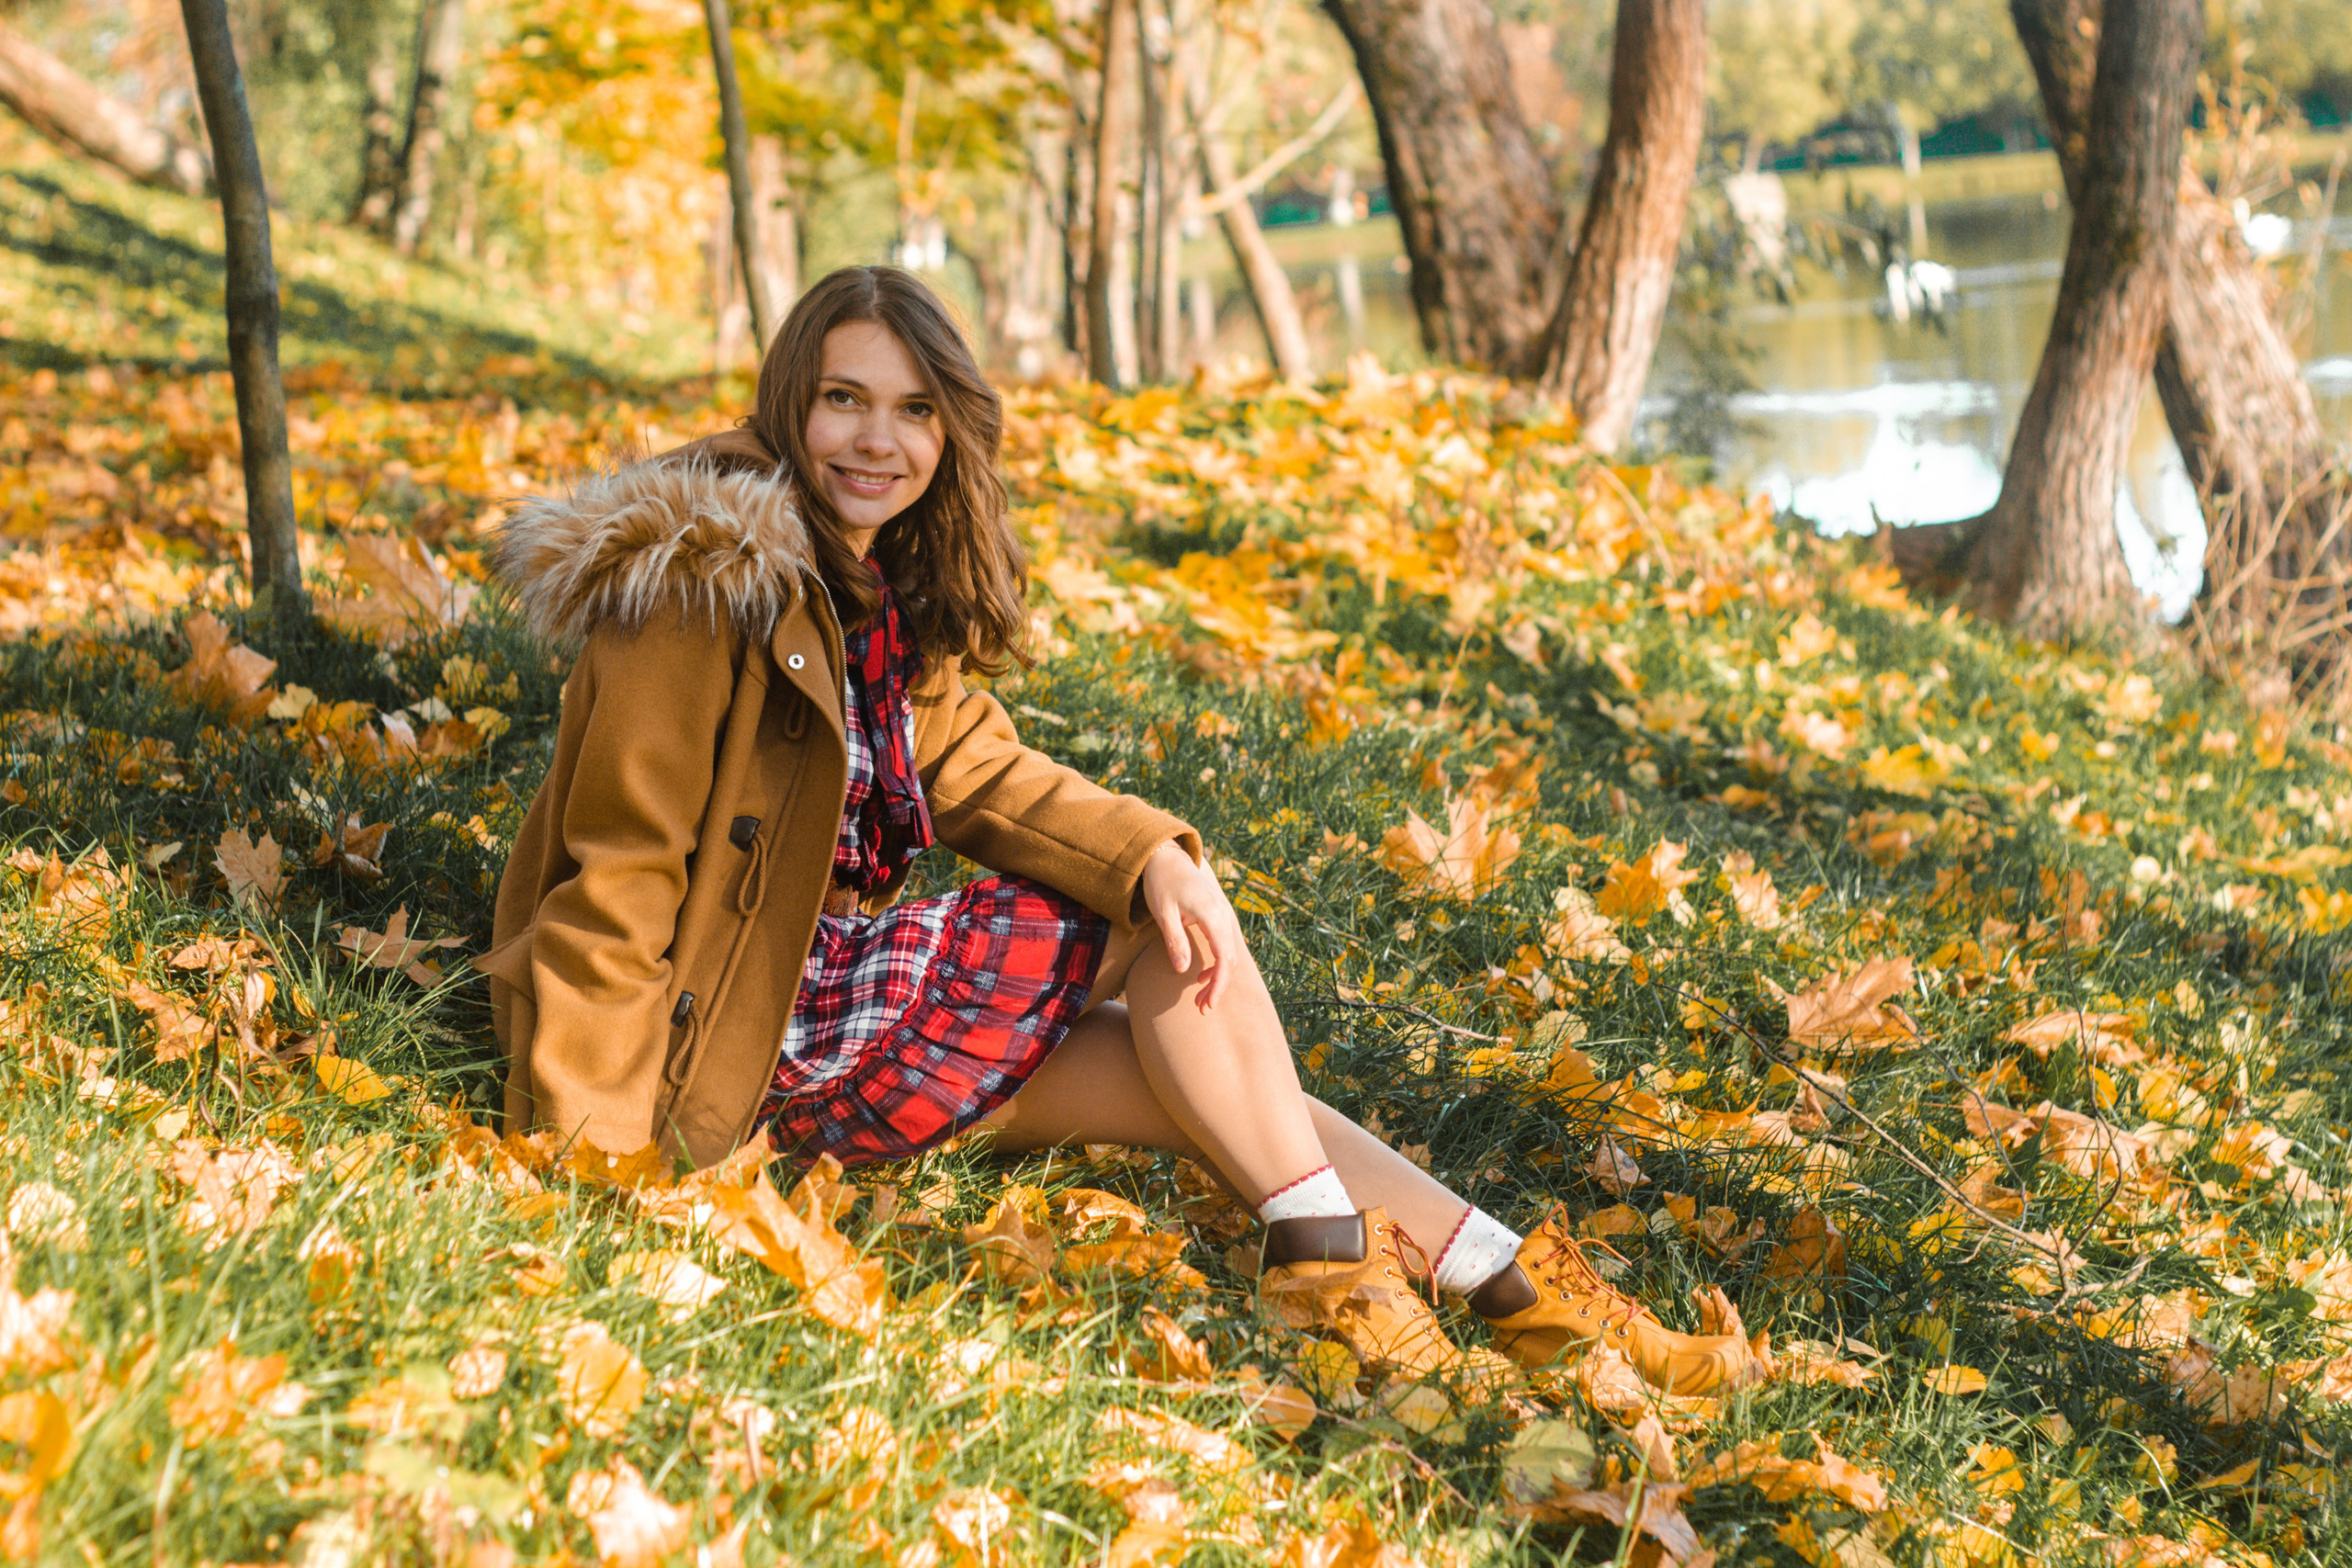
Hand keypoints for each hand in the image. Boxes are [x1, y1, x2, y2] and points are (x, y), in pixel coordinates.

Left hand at [1140, 841, 1245, 1008]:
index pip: (1223, 958)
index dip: (1218, 984)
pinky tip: (1201, 976)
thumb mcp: (1163, 913)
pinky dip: (1216, 964)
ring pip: (1229, 954)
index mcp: (1212, 915)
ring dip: (1217, 978)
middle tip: (1200, 1009)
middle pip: (1230, 960)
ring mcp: (1223, 915)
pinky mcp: (1218, 917)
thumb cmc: (1161, 883)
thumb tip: (1183, 971)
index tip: (1207, 1005)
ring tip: (1200, 998)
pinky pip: (1224, 945)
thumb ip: (1174, 940)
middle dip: (1217, 987)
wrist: (1167, 857)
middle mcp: (1223, 915)